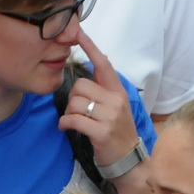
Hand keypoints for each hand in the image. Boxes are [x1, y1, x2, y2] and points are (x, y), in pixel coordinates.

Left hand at [56, 27, 138, 164]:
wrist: (128, 160)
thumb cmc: (116, 131)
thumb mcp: (114, 107)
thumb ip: (102, 90)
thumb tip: (84, 75)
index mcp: (118, 91)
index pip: (104, 64)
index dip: (91, 47)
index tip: (79, 33)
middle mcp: (116, 100)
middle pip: (80, 85)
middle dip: (72, 98)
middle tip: (77, 111)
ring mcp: (110, 116)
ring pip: (74, 102)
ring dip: (68, 113)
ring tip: (74, 121)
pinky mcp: (101, 131)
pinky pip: (73, 119)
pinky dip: (65, 123)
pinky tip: (66, 127)